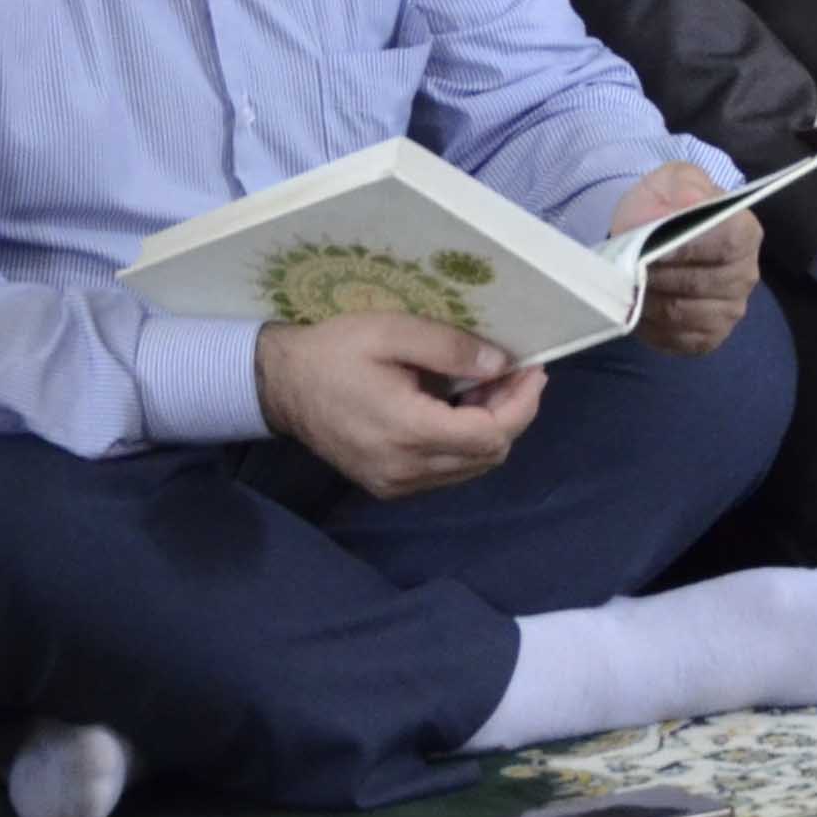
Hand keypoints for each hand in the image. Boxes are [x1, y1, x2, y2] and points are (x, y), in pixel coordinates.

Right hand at [255, 312, 545, 496]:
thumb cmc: (335, 351)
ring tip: (487, 385)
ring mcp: (396, 484)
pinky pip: (446, 472)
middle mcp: (405, 469)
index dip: (522, 404)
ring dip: (490, 429)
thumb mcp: (392, 331)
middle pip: (488, 455)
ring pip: (470, 468)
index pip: (491, 435)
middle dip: (511, 413)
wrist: (282, 385)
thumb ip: (450, 348)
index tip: (534, 369)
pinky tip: (458, 408)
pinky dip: (464, 442)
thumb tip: (500, 365)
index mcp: (407, 431)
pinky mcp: (388, 486)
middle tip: (513, 371)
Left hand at [609, 163, 760, 354]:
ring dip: (650, 302)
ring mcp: (730, 310)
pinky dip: (651, 326)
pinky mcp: (709, 337)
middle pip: (700, 283)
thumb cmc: (666, 206)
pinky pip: (677, 339)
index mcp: (745, 231)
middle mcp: (746, 275)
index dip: (688, 249)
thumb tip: (690, 202)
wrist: (654, 236)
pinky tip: (639, 307)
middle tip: (630, 268)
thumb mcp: (672, 180)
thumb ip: (682, 185)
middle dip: (659, 276)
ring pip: (683, 314)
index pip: (726, 244)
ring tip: (630, 286)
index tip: (654, 248)